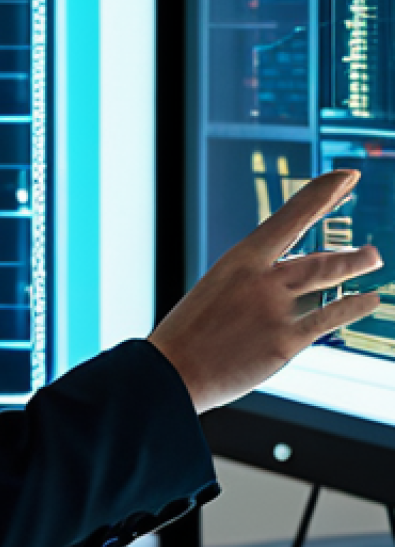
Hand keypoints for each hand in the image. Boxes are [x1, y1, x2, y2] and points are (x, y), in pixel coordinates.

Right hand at [149, 169, 382, 413]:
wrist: (173, 369)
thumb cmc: (192, 331)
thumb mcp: (219, 289)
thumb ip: (260, 281)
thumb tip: (303, 280)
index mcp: (239, 259)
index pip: (290, 217)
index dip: (322, 194)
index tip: (345, 177)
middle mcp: (261, 279)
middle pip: (317, 253)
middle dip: (346, 245)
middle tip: (370, 242)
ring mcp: (276, 310)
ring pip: (328, 278)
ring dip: (354, 266)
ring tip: (373, 258)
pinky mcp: (285, 342)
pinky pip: (329, 318)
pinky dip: (354, 306)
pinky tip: (369, 299)